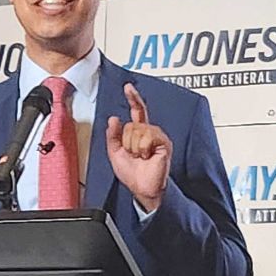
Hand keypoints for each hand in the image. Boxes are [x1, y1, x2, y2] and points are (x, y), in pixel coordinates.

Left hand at [106, 82, 170, 211]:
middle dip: (126, 141)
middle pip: (132, 124)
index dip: (133, 98)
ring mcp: (157, 136)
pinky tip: (147, 156)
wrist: (143, 188)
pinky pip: (146, 137)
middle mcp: (149, 132)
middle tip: (133, 154)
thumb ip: (112, 136)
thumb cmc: (132, 174)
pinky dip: (142, 148)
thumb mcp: (115, 153)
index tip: (128, 87)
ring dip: (134, 146)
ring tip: (140, 156)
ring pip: (137, 130)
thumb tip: (114, 119)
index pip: (136, 111)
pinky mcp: (163, 143)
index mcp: (139, 133)